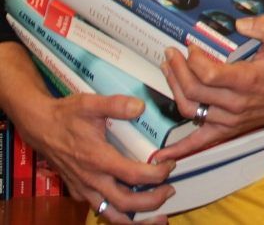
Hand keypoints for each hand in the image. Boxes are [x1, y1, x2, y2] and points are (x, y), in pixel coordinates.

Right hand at [17, 91, 174, 222]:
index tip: (171, 165)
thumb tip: (141, 107)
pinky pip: (101, 209)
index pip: (134, 175)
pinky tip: (133, 208)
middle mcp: (91, 179)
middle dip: (152, 202)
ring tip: (158, 217)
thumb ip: (116, 104)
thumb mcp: (91, 104)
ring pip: (112, 214)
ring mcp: (84, 189)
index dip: (157, 174)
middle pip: (126, 203)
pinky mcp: (79, 191)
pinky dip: (119, 213)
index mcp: (98, 159)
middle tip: (170, 191)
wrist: (40, 126)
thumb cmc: (66, 116)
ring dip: (136, 218)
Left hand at [154, 16, 263, 160]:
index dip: (194, 60)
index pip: (210, 74)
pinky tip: (161, 154)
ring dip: (174, 89)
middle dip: (177, 70)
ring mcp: (228, 119)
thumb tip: (239, 24)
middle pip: (194, 90)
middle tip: (170, 54)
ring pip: (190, 108)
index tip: (190, 46)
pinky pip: (198, 141)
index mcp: (246, 81)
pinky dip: (179, 148)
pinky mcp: (225, 130)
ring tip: (168, 70)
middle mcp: (235, 103)